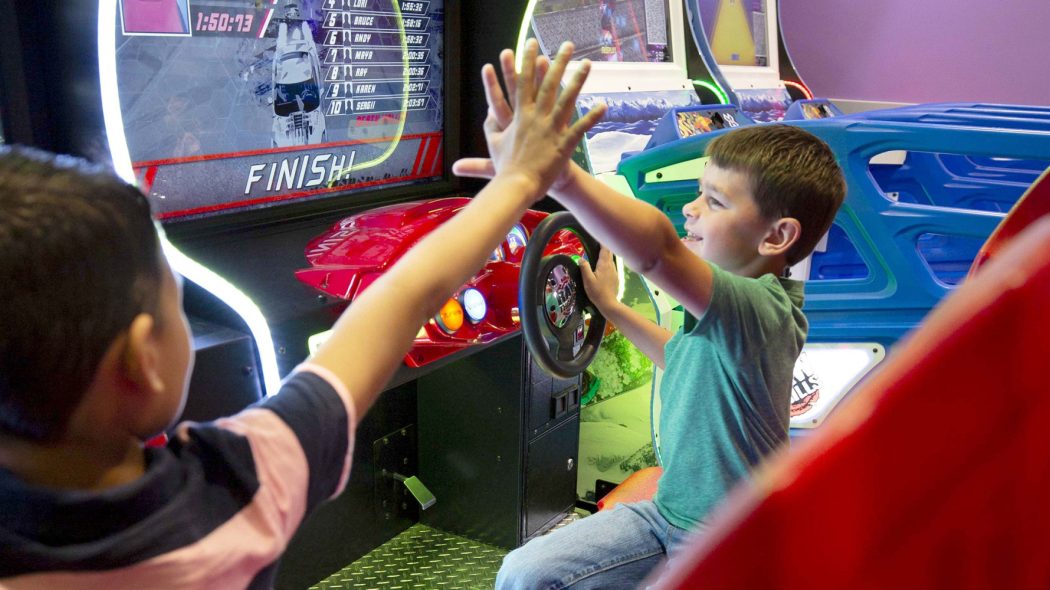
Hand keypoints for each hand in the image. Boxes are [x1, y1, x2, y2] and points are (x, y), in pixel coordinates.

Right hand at [453, 39, 605, 200]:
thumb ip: (491, 127)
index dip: (528, 61)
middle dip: (558, 61)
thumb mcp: (493, 143)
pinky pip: (580, 127)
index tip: (532, 43)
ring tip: (587, 63)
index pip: (524, 81)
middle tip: (567, 44)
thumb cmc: (504, 167)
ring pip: (567, 100)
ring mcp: (551, 129)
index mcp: (519, 115)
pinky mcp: (563, 144)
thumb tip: (487, 115)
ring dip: (578, 80)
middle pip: (549, 84)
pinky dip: (592, 116)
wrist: (515, 186)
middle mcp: (536, 117)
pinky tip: (603, 105)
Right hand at [580, 246, 618, 311]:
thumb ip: (584, 267)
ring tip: (600, 252)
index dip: (602, 242)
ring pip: (611, 259)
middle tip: (599, 242)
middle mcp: (611, 266)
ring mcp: (614, 271)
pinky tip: (604, 266)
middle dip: (605, 246)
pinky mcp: (616, 277)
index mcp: (604, 265)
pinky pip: (612, 266)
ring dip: (607, 254)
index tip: (598, 236)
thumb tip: (581, 258)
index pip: (604, 249)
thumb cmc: (597, 292)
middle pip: (609, 252)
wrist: (608, 303)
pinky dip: (608, 262)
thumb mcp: (587, 280)